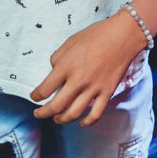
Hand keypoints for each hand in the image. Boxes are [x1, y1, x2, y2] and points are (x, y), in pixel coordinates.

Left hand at [29, 13, 147, 126]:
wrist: (123, 35)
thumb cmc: (96, 35)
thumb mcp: (70, 41)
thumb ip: (58, 57)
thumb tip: (53, 70)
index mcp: (66, 66)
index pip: (45, 88)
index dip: (36, 96)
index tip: (34, 97)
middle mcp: (78, 80)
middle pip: (56, 106)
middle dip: (43, 113)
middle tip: (38, 114)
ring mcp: (93, 88)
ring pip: (73, 113)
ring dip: (62, 120)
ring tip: (57, 119)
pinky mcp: (107, 92)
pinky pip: (96, 114)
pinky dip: (87, 122)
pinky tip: (81, 122)